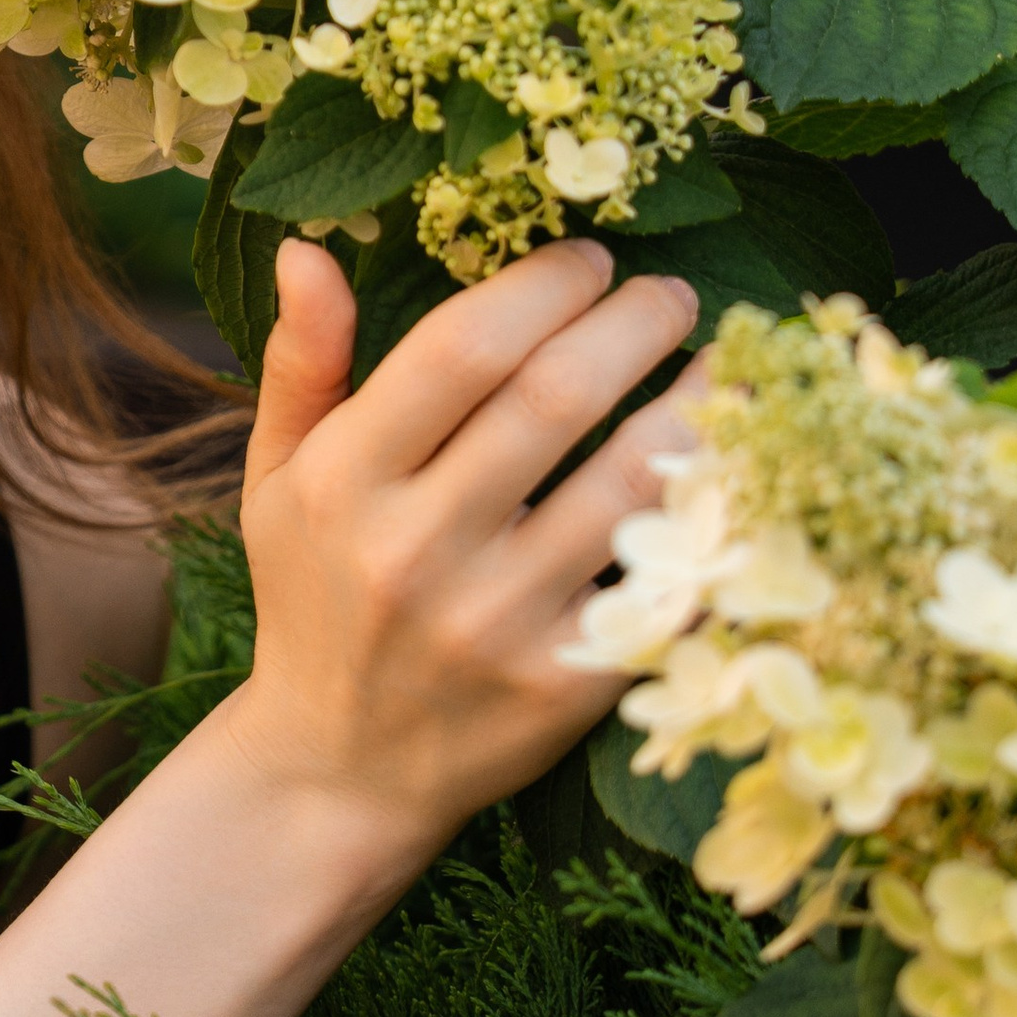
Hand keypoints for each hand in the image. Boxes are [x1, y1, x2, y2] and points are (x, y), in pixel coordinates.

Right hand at [231, 231, 702, 865]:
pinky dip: (715, 518)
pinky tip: (736, 472)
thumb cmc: (315, 595)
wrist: (338, 766)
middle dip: (635, 321)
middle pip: (558, 396)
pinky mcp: (564, 686)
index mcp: (346, 482)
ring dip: (700, 405)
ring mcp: (497, 622)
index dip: (544, 285)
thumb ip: (303, 363)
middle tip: (671, 295)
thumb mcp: (279, 478)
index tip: (588, 259)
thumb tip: (309, 249)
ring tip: (724, 365)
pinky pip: (668, 581)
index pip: (463, 347)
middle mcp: (417, 549)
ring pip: (633, 481)